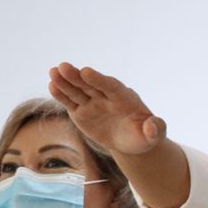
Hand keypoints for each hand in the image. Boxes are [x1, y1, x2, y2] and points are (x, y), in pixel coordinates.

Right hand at [49, 64, 167, 155]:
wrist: (131, 140)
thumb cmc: (144, 136)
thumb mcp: (153, 135)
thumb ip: (156, 129)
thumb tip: (154, 126)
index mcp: (124, 98)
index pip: (110, 86)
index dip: (99, 79)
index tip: (87, 72)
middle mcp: (106, 97)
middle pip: (90, 84)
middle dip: (77, 76)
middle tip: (63, 67)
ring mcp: (92, 103)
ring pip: (77, 91)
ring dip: (65, 81)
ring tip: (53, 72)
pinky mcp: (81, 111)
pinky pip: (70, 102)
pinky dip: (61, 95)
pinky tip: (52, 86)